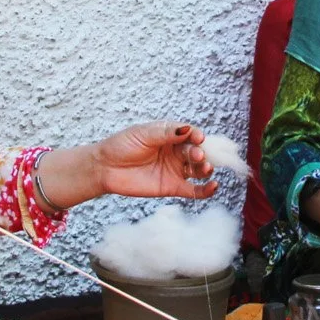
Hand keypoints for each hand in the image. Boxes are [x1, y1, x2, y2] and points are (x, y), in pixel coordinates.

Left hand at [94, 122, 217, 199]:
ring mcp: (176, 170)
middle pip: (197, 151)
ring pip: (198, 169)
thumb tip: (188, 129)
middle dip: (200, 153)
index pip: (190, 133)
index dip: (197, 135)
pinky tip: (214, 186)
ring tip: (205, 168)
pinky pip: (194, 190)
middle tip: (197, 155)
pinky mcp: (172, 187)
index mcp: (170, 135)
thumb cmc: (122, 146)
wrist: (104, 168)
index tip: (199, 137)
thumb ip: (166, 133)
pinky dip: (206, 190)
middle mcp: (176, 152)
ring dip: (206, 168)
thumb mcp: (143, 134)